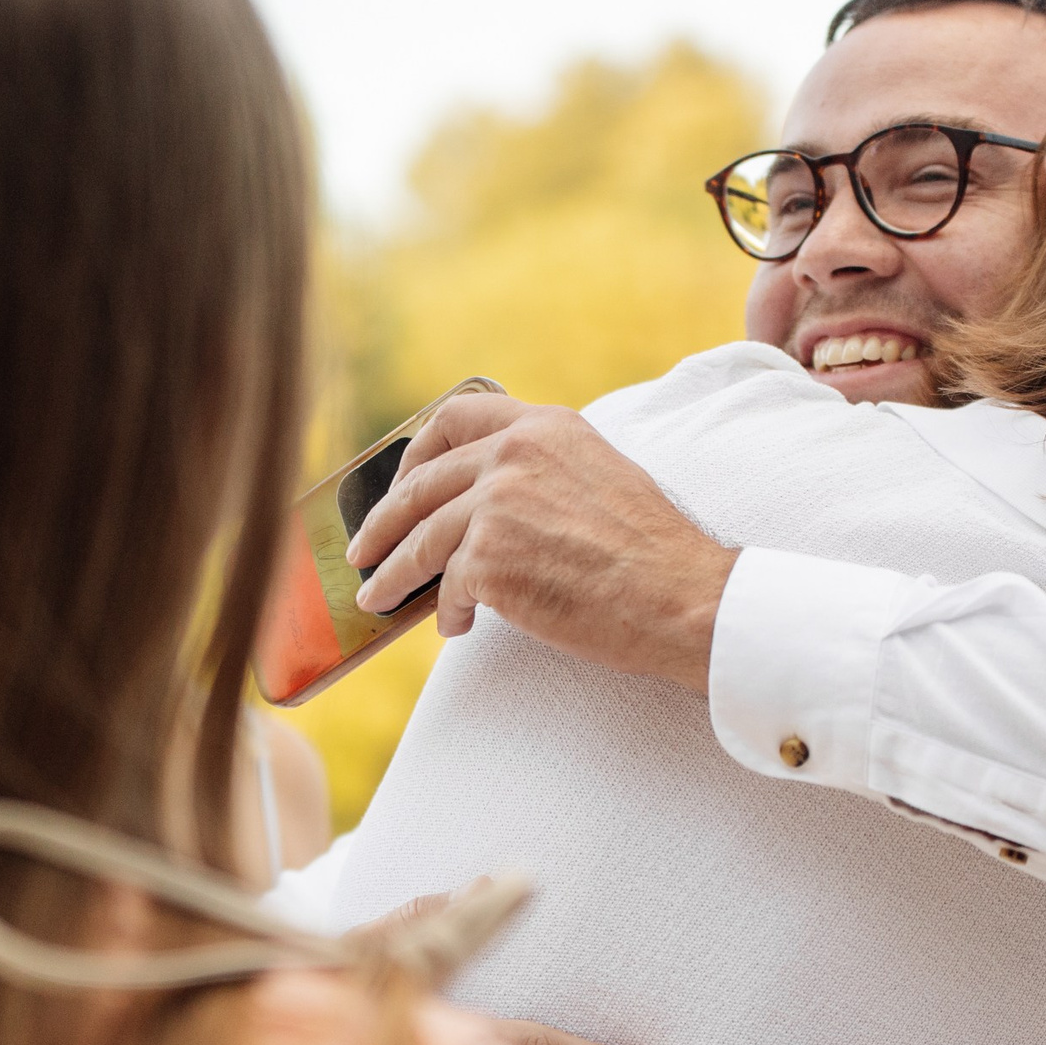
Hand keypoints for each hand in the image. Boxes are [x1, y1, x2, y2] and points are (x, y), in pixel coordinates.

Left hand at [347, 392, 737, 693]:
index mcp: (544, 426)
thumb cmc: (650, 553)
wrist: (680, 596)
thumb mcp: (598, 477)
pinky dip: (445, 612)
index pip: (456, 417)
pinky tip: (455, 627)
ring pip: (420, 539)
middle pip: (421, 483)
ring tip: (378, 598)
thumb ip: (542, 474)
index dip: (417, 452)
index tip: (402, 481)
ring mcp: (496, 502)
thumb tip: (486, 505)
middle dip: (383, 521)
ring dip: (394, 574)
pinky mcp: (487, 556)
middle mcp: (514, 453)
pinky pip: (446, 587)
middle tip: (365, 549)